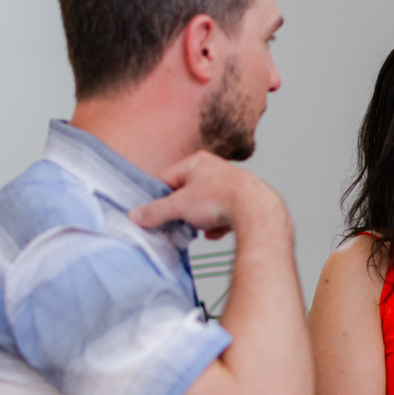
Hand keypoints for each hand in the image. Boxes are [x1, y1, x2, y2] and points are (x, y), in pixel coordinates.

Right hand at [128, 150, 286, 236]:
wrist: (257, 210)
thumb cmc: (220, 199)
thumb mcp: (179, 206)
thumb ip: (155, 211)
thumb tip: (136, 216)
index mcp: (197, 162)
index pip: (167, 179)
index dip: (160, 198)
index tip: (156, 214)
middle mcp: (216, 169)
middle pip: (188, 193)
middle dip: (184, 211)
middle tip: (180, 223)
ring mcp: (232, 184)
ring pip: (207, 206)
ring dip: (201, 220)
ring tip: (201, 228)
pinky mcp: (245, 201)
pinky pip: (224, 215)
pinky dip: (218, 225)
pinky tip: (216, 233)